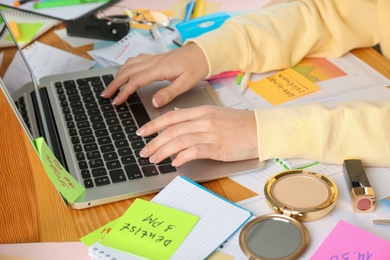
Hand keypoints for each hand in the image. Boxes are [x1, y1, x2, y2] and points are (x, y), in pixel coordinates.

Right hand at [101, 43, 208, 106]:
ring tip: (112, 86)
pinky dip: (126, 66)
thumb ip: (168, 93)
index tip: (117, 101)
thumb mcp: (185, 84)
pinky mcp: (156, 58)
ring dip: (118, 74)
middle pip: (127, 72)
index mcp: (159, 69)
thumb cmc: (196, 67)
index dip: (124, 92)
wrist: (203, 53)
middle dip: (114, 84)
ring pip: (129, 64)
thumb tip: (153, 102)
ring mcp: (153, 58)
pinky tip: (125, 71)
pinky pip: (136, 60)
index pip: (135, 81)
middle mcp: (153, 62)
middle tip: (106, 95)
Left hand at [136, 105, 258, 166]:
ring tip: (155, 159)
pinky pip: (194, 152)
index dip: (153, 125)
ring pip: (179, 141)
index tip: (141, 132)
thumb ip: (196, 117)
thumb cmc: (239, 124)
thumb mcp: (215, 114)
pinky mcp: (218, 147)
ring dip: (163, 151)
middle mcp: (203, 121)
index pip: (171, 117)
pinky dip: (182, 157)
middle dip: (154, 142)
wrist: (260, 130)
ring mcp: (210, 134)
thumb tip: (177, 118)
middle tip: (144, 152)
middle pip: (171, 131)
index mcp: (201, 111)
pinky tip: (175, 163)